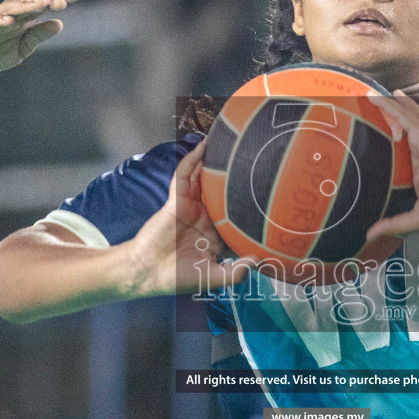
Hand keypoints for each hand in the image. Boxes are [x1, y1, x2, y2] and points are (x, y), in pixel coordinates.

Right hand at [0, 0, 80, 75]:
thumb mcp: (21, 50)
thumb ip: (37, 37)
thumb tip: (59, 24)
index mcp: (24, 19)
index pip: (43, 4)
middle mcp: (11, 14)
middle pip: (30, 0)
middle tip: (63, 1)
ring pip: (11, 6)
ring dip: (26, 5)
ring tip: (42, 5)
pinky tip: (10, 21)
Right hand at [125, 140, 247, 297]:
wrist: (147, 273)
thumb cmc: (177, 277)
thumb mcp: (212, 277)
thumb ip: (235, 273)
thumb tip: (259, 260)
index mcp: (218, 233)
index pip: (238, 214)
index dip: (252, 204)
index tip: (271, 193)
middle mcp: (207, 216)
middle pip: (225, 191)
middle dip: (236, 175)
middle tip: (255, 156)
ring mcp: (192, 206)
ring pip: (205, 179)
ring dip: (214, 161)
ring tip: (229, 141)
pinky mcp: (177, 200)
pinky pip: (184, 176)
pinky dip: (192, 160)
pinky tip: (203, 147)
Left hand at [364, 89, 418, 239]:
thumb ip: (394, 226)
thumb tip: (368, 236)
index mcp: (414, 179)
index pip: (393, 169)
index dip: (379, 166)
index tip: (359, 166)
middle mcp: (414, 159)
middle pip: (392, 141)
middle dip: (378, 131)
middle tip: (357, 123)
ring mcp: (417, 144)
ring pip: (397, 124)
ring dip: (385, 111)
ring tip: (367, 100)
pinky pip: (400, 116)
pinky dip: (387, 105)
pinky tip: (372, 96)